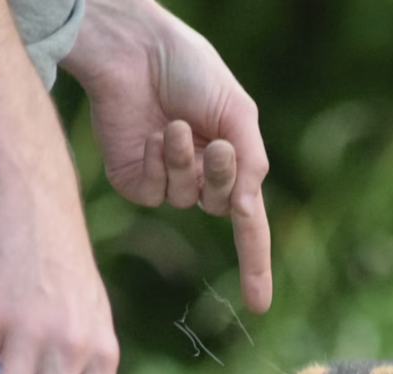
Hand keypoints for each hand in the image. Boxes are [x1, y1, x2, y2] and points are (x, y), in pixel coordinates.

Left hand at [62, 0, 272, 312]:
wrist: (135, 49)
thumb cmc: (190, 70)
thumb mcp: (238, 112)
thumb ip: (251, 162)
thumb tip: (248, 211)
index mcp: (230, 161)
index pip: (248, 225)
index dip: (256, 265)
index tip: (259, 306)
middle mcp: (199, 177)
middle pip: (223, 208)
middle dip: (224, 177)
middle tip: (218, 144)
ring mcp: (165, 181)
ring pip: (187, 200)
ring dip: (187, 163)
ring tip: (177, 125)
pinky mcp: (133, 180)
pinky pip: (155, 194)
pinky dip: (160, 163)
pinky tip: (152, 134)